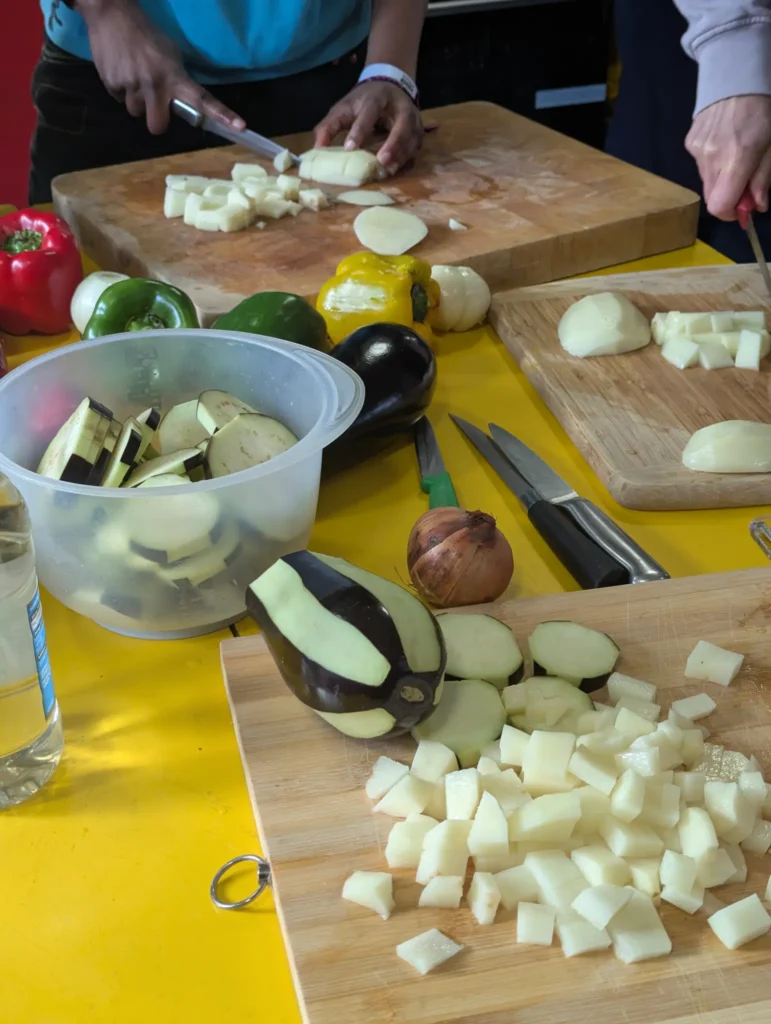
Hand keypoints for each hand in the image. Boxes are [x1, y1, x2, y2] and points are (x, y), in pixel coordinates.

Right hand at [77, 0, 243, 134]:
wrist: (111, 13)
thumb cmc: (146, 35)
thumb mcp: (169, 54)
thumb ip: (177, 80)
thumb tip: (179, 102)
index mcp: (174, 76)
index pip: (202, 99)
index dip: (220, 114)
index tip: (240, 126)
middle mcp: (154, 85)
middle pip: (157, 126)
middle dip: (156, 119)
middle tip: (154, 102)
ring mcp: (131, 86)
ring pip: (135, 111)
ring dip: (136, 100)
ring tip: (133, 75)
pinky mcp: (111, 84)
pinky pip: (119, 98)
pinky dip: (120, 88)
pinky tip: (120, 69)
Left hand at [314, 80, 422, 174]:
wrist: (388, 86)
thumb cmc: (362, 102)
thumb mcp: (343, 108)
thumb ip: (328, 126)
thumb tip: (317, 149)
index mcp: (376, 97)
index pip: (370, 111)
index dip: (360, 129)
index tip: (350, 148)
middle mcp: (399, 105)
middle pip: (402, 123)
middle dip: (393, 142)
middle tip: (382, 161)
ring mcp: (413, 117)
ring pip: (412, 136)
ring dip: (402, 154)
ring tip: (389, 170)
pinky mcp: (418, 130)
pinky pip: (416, 145)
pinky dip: (407, 158)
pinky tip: (396, 168)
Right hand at [686, 95, 770, 220]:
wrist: (737, 71)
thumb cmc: (763, 107)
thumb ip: (763, 177)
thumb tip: (757, 206)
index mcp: (735, 159)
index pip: (719, 207)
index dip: (732, 213)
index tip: (746, 207)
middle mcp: (710, 158)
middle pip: (713, 198)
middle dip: (730, 196)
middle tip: (747, 181)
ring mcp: (696, 150)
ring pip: (707, 181)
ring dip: (722, 178)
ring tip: (737, 153)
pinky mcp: (690, 142)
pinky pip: (701, 164)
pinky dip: (714, 162)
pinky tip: (724, 141)